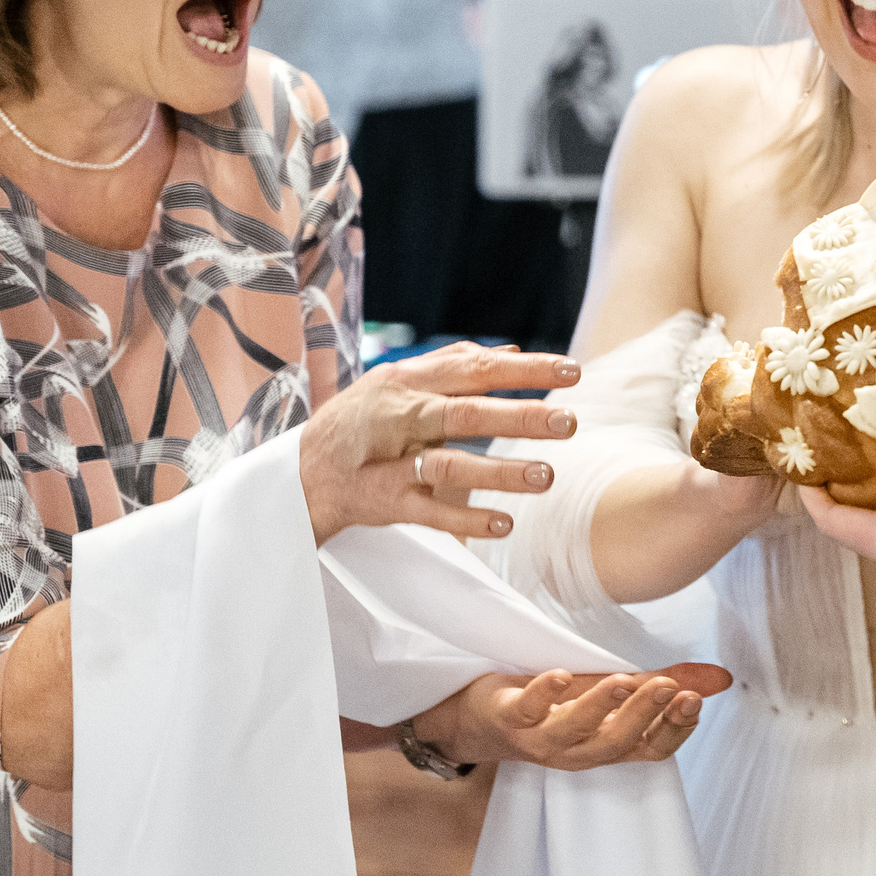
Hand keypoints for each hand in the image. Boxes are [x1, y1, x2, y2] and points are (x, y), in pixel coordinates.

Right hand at [299, 341, 580, 544]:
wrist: (302, 472)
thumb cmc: (362, 420)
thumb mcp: (399, 381)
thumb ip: (454, 364)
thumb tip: (513, 351)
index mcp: (412, 382)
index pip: (476, 370)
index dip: (526, 371)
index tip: (573, 371)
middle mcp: (403, 417)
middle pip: (468, 414)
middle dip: (521, 417)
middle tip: (569, 423)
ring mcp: (393, 462)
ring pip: (449, 466)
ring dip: (499, 472)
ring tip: (546, 477)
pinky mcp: (387, 503)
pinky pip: (430, 513)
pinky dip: (465, 520)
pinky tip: (504, 525)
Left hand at [414, 661, 733, 768]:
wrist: (482, 718)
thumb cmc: (556, 706)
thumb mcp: (614, 694)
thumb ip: (665, 685)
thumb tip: (722, 680)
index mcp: (608, 745)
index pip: (652, 748)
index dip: (674, 730)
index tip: (693, 701)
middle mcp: (577, 751)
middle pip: (617, 741)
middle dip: (645, 714)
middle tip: (670, 687)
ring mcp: (541, 738)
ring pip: (575, 730)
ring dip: (601, 706)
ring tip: (624, 680)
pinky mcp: (509, 718)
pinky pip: (527, 709)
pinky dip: (544, 693)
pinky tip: (561, 675)